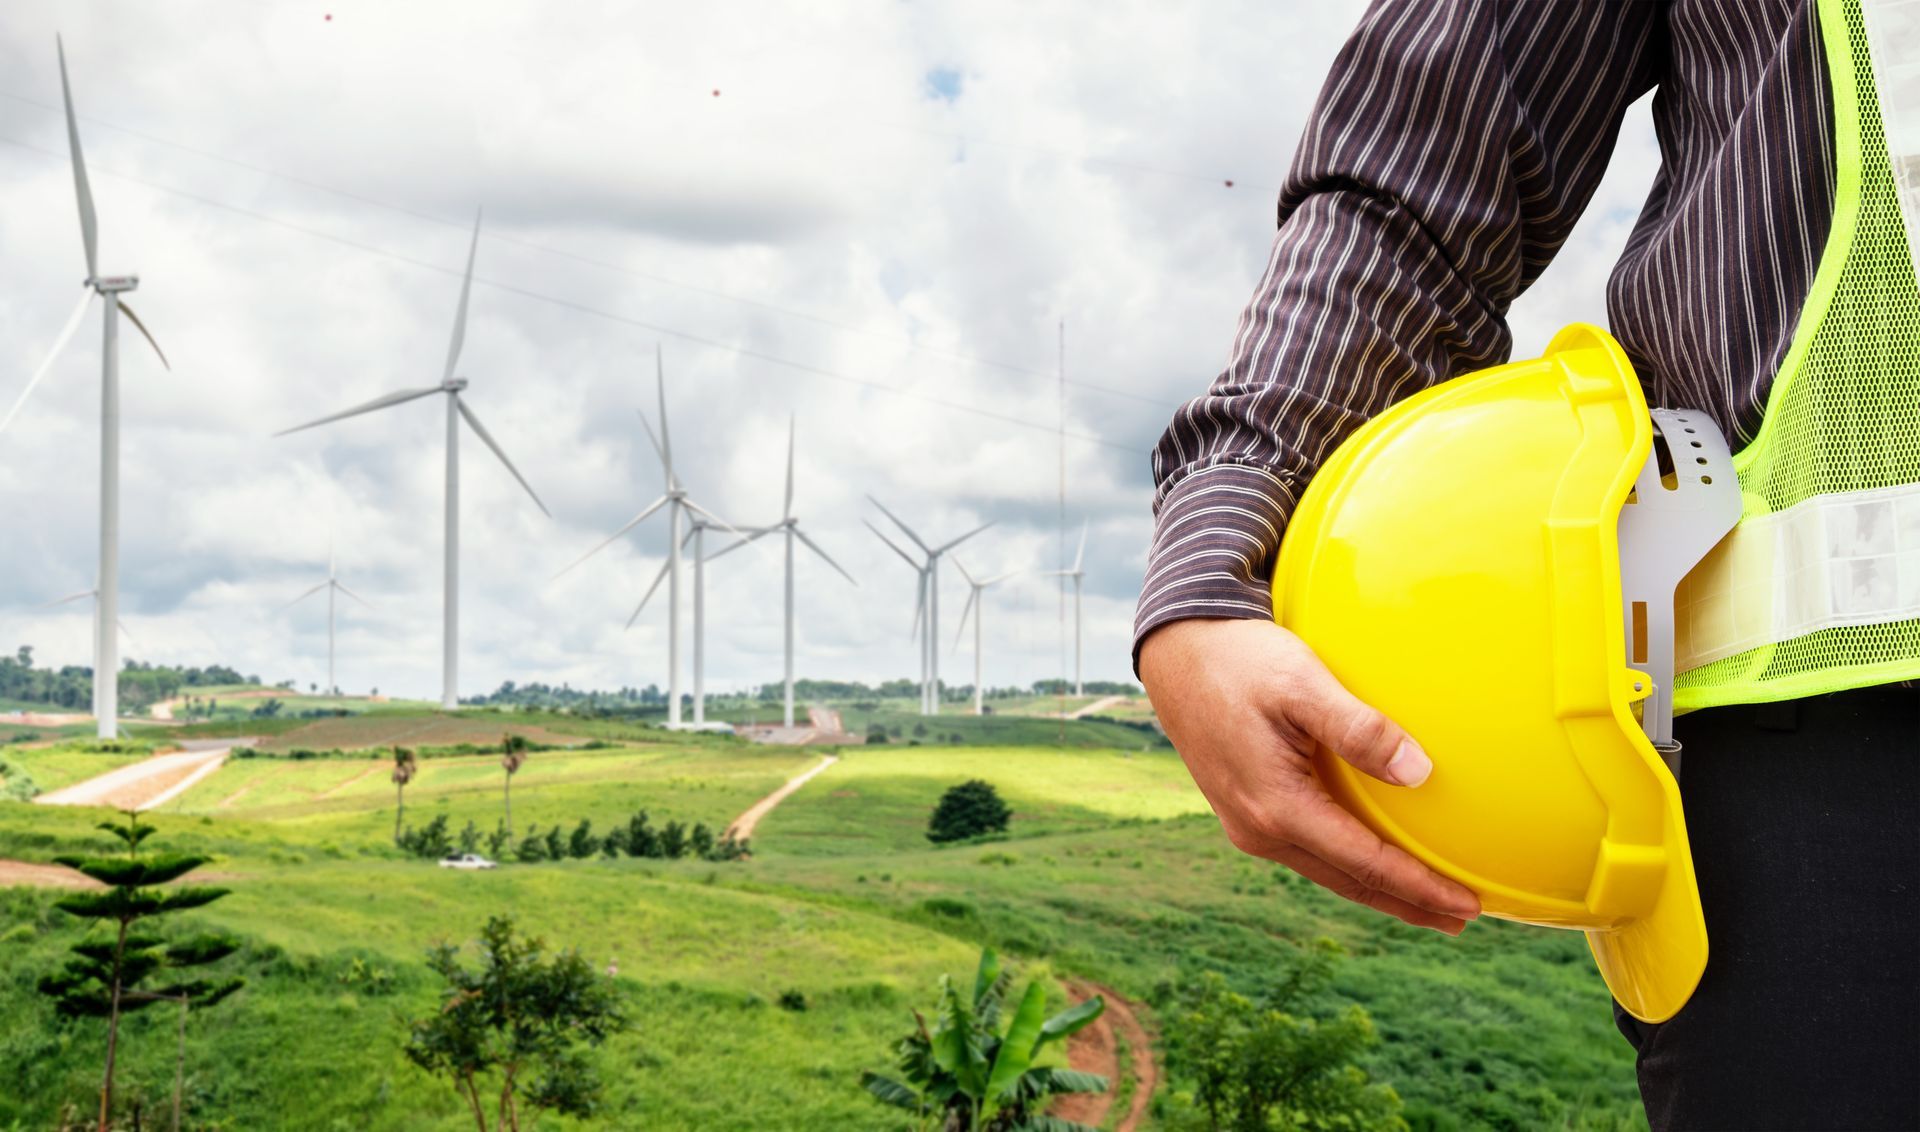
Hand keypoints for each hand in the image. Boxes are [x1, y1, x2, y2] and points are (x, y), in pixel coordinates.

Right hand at [1140, 617, 1479, 933]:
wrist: (1178, 650)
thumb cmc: (1241, 660)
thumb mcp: (1303, 684)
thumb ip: (1360, 729)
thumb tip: (1421, 774)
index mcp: (1277, 807)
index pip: (1366, 864)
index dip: (1420, 887)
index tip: (1468, 904)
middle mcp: (1259, 829)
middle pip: (1348, 882)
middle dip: (1407, 903)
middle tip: (1462, 920)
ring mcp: (1247, 824)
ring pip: (1327, 870)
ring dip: (1379, 888)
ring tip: (1426, 899)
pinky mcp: (1244, 809)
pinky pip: (1309, 850)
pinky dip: (1349, 864)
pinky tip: (1369, 856)